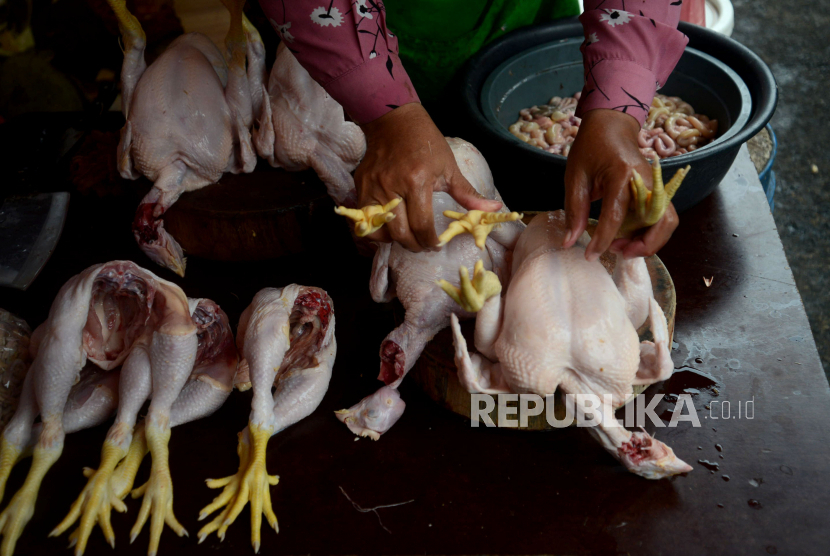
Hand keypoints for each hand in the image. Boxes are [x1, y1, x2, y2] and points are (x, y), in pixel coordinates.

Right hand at [356, 103, 501, 251]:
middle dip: (414, 246)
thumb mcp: (449, 166)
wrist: (394, 121)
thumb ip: (468, 193)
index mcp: (417, 181)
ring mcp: (372, 187)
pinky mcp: (361, 186)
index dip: (430, 241)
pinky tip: (389, 227)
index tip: (436, 245)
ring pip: (378, 230)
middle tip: (423, 245)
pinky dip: (376, 229)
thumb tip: (493, 207)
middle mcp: (392, 187)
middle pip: (400, 233)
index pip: (421, 225)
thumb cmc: (426, 142)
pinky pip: (364, 219)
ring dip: (393, 240)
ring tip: (406, 236)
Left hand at [563, 109, 678, 260]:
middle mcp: (647, 181)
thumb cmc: (591, 147)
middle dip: (643, 245)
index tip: (591, 255)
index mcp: (622, 174)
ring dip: (650, 241)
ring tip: (622, 248)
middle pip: (660, 221)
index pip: (617, 215)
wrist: (611, 125)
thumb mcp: (575, 176)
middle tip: (617, 252)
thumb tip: (569, 241)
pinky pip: (662, 217)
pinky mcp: (657, 191)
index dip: (604, 240)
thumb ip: (575, 210)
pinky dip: (651, 233)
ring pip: (667, 222)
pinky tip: (629, 238)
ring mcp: (656, 186)